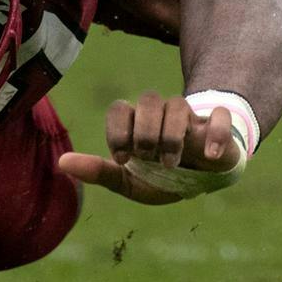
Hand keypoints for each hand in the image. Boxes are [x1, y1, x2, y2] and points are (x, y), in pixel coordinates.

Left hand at [57, 92, 243, 204]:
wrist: (202, 182)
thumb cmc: (161, 178)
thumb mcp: (129, 181)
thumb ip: (98, 172)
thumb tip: (61, 162)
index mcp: (137, 124)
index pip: (120, 108)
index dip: (118, 131)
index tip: (123, 159)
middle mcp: (162, 115)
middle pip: (149, 100)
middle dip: (145, 132)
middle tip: (147, 158)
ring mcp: (191, 118)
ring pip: (178, 104)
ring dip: (172, 136)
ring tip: (171, 164)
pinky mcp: (217, 126)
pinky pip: (220, 115)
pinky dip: (215, 133)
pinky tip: (207, 156)